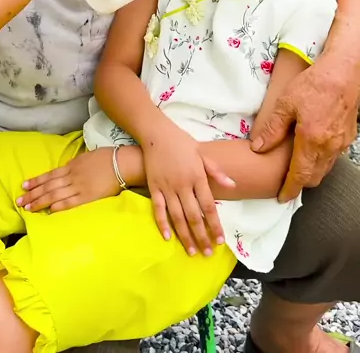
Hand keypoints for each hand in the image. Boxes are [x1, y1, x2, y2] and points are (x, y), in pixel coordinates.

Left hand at [16, 148, 120, 211]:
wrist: (122, 163)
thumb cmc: (106, 158)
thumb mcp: (86, 157)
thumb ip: (74, 165)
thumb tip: (66, 169)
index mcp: (72, 166)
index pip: (49, 175)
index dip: (36, 181)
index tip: (24, 186)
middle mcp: (72, 176)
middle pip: (48, 186)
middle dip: (33, 194)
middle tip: (19, 201)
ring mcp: (79, 187)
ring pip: (55, 195)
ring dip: (41, 202)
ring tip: (29, 208)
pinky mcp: (88, 197)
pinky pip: (71, 203)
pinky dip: (59, 206)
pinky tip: (49, 211)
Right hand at [142, 122, 234, 255]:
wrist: (157, 133)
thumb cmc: (182, 142)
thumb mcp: (202, 153)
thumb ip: (216, 171)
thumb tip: (232, 185)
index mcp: (198, 177)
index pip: (209, 206)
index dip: (215, 225)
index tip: (220, 240)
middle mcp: (183, 185)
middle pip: (194, 216)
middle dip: (202, 236)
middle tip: (208, 253)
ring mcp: (167, 187)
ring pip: (177, 217)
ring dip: (185, 236)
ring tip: (192, 251)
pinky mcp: (154, 187)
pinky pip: (158, 209)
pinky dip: (162, 223)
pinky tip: (167, 237)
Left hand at [250, 63, 358, 202]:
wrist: (343, 72)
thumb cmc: (314, 84)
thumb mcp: (286, 103)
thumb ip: (272, 128)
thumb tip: (258, 147)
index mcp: (311, 141)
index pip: (300, 175)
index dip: (289, 189)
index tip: (281, 197)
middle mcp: (329, 147)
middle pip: (314, 176)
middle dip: (300, 184)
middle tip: (287, 184)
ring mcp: (341, 143)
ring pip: (326, 168)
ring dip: (312, 173)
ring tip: (298, 170)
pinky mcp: (348, 136)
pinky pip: (333, 157)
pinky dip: (322, 161)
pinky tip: (313, 152)